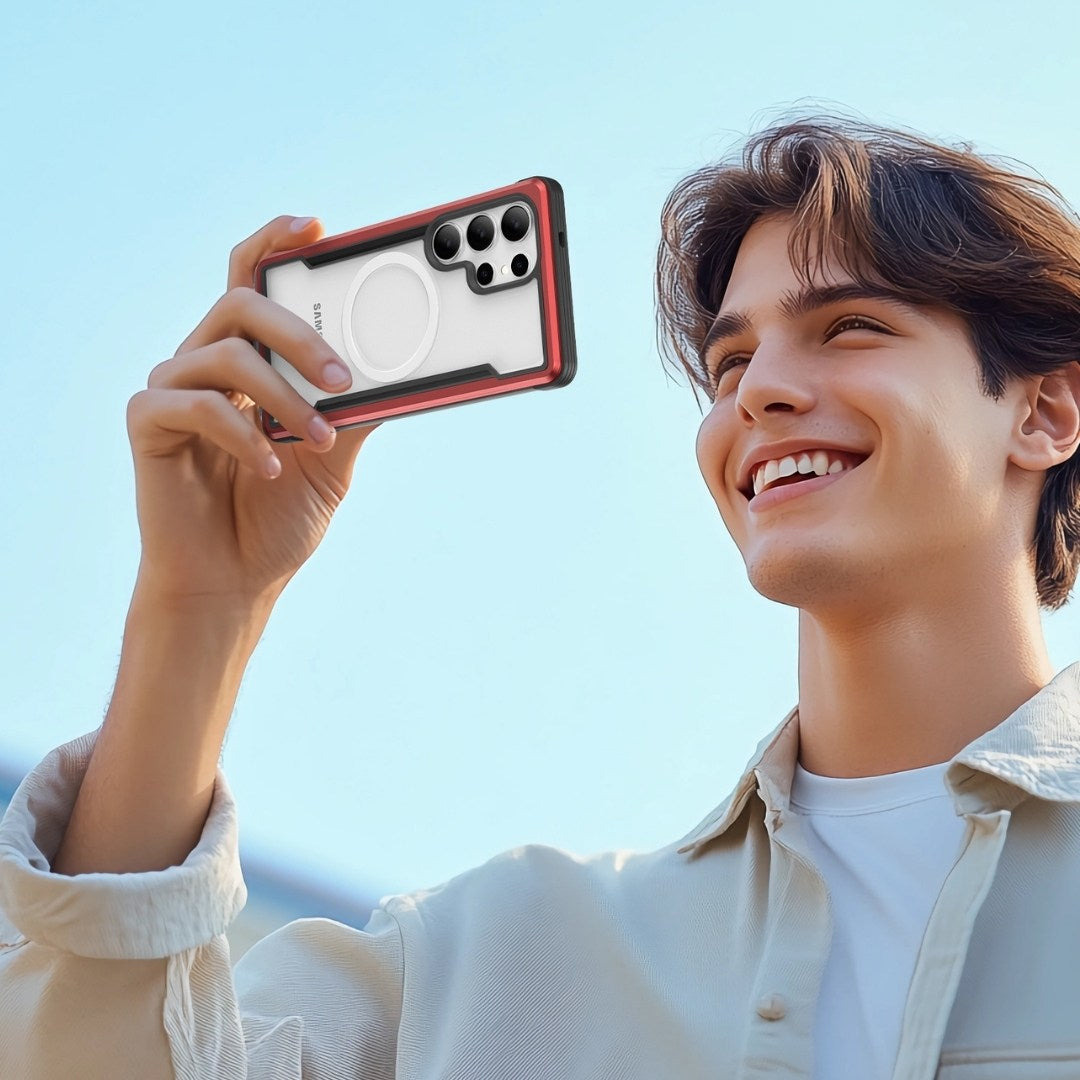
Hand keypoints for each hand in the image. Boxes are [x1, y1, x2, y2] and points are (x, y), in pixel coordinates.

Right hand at [126, 215, 381, 606]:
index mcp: (251, 362)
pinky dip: (241, 433)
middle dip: (299, 333)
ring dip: (283, 396)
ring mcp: (174, 389)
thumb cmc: (278, 517)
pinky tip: (267, 467)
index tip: (317, 226)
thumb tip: (405, 370)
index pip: (254, 282)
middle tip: (340, 378)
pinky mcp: (148, 422)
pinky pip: (194, 403)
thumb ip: (355, 412)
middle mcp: (208, 364)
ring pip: (226, 352)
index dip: (276, 243)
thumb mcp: (332, 459)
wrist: (234, 582)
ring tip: (316, 440)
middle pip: (241, 302)